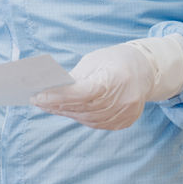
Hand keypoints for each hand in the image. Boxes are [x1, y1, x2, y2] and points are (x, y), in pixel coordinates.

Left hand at [31, 35, 182, 129]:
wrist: (146, 70)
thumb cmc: (116, 61)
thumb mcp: (94, 61)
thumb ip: (75, 78)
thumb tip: (50, 90)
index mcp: (116, 79)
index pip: (82, 93)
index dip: (58, 97)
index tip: (37, 96)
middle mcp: (123, 100)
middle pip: (82, 107)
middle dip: (56, 104)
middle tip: (36, 100)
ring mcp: (125, 114)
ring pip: (87, 118)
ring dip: (65, 112)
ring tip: (47, 105)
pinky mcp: (124, 121)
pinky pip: (95, 123)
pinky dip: (79, 116)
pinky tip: (66, 110)